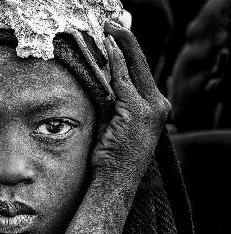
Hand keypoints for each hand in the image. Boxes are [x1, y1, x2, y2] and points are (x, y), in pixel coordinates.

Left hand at [91, 20, 170, 182]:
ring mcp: (151, 108)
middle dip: (126, 42)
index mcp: (154, 108)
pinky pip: (123, 80)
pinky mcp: (138, 111)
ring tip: (108, 31)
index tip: (116, 37)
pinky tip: (109, 47)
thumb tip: (103, 77)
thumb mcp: (117, 122)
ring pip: (133, 69)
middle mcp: (158, 106)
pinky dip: (116, 62)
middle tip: (111, 26)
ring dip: (120, 47)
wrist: (115, 178)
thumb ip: (115, 99)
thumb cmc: (112, 154)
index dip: (129, 51)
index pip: (142, 72)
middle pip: (142, 65)